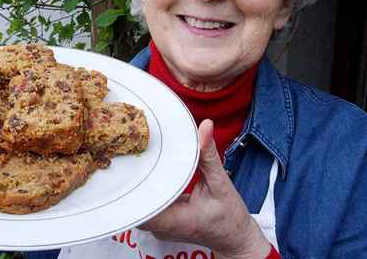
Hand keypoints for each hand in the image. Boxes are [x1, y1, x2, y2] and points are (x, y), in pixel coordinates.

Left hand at [138, 119, 270, 258]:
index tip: (130, 168)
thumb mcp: (222, 184)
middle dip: (132, 181)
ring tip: (136, 160)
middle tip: (130, 154)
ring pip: (138, 205)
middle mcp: (163, 228)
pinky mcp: (161, 224)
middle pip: (134, 205)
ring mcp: (160, 228)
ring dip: (138, 185)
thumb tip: (204, 126)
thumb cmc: (230, 218)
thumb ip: (209, 155)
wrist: (235, 239)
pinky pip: (146, 205)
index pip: (142, 211)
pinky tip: (146, 173)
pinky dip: (146, 189)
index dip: (132, 191)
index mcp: (177, 221)